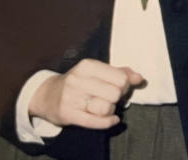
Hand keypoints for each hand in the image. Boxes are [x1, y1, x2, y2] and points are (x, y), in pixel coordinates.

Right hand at [28, 59, 143, 128]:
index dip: (125, 85)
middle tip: (112, 97)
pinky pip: (96, 122)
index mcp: (87, 65)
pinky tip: (112, 119)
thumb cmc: (79, 82)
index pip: (121, 78)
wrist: (47, 95)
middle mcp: (78, 80)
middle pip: (115, 93)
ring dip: (111, 110)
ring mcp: (71, 98)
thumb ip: (121, 73)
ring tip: (105, 106)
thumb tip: (139, 79)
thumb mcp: (98, 71)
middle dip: (118, 97)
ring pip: (106, 108)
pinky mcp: (67, 114)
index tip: (119, 87)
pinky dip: (108, 122)